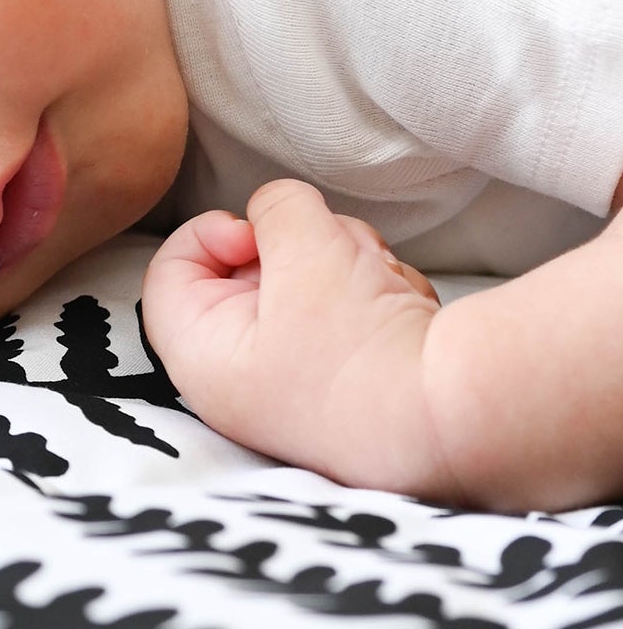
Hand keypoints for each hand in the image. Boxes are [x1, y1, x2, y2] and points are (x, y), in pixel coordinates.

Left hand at [141, 180, 453, 495]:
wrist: (459, 420)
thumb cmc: (361, 344)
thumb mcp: (305, 247)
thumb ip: (277, 208)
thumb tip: (276, 210)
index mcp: (205, 359)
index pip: (169, 275)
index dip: (208, 232)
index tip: (255, 229)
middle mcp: (245, 381)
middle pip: (248, 273)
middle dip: (300, 242)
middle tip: (332, 247)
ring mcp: (304, 383)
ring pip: (309, 285)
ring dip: (348, 263)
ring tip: (376, 279)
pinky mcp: (356, 381)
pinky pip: (352, 312)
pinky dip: (378, 295)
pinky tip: (402, 306)